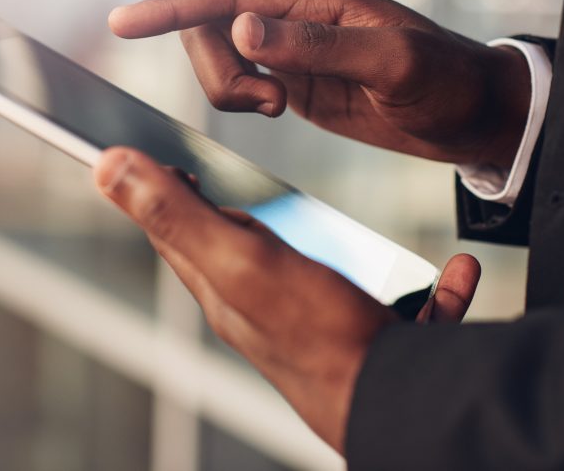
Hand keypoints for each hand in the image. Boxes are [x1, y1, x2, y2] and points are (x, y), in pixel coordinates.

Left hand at [94, 147, 479, 452]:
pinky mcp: (385, 341)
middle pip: (244, 253)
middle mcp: (270, 310)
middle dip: (239, 216)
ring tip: (338, 233)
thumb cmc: (317, 336)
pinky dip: (433, 290)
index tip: (159, 155)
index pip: (178, 233)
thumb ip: (176, 214)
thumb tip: (106, 168)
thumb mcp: (238, 259)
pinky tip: (457, 274)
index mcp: (228, 288)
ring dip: (337, 252)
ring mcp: (327, 327)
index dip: (162, 191)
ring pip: (326, 279)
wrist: (400, 407)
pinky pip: (410, 308)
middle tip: (232, 183)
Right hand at [109, 0, 530, 168]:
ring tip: (280, 108)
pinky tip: (280, 109)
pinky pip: (239, 82)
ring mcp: (290, 48)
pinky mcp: (292, 78)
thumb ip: (315, 48)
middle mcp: (294, 16)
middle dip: (217, 71)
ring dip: (230, 90)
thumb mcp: (389, 64)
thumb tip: (242, 32)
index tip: (124, 23)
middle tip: (268, 105)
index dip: (171, 7)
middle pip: (210, 28)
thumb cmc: (444, 82)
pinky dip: (241, 100)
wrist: (470, 114)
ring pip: (219, 58)